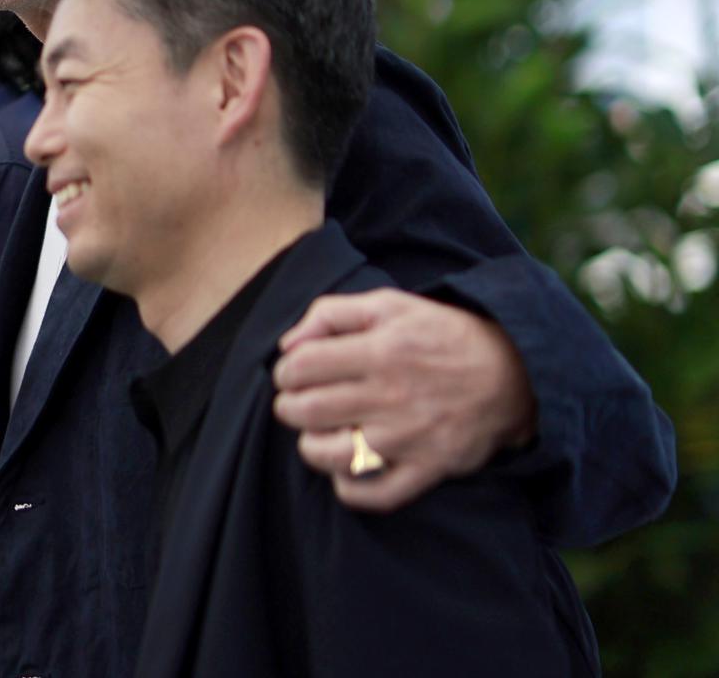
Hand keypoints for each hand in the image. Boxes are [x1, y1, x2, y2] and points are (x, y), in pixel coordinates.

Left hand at [272, 288, 535, 510]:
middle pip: (307, 412)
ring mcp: (409, 438)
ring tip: (321, 433)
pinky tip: (347, 468)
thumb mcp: (389, 304)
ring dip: (312, 446)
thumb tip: (288, 345)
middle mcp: (392, 397)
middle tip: (300, 403)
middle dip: (290, 407)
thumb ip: (331, 313)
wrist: (514, 373)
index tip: (293, 374)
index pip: (301, 367)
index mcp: (380, 351)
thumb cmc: (442, 335)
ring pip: (330, 456)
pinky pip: (375, 494)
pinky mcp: (428, 469)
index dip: (285, 371)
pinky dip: (349, 487)